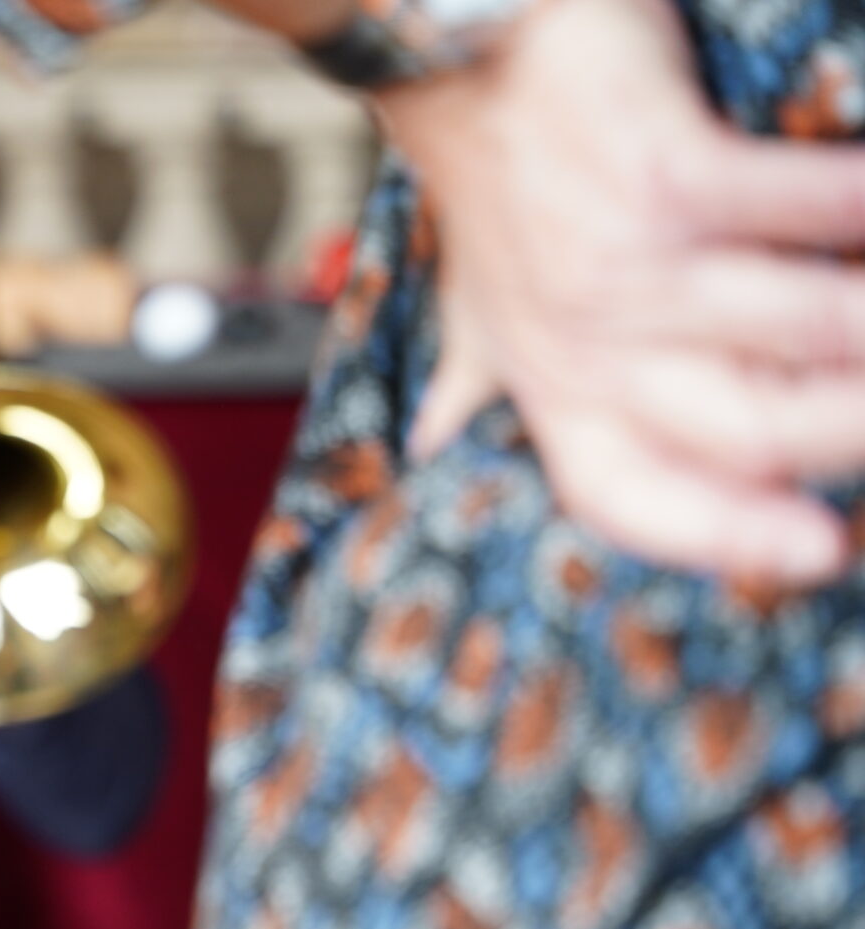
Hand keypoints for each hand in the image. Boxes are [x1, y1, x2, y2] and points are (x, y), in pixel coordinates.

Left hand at [382, 0, 864, 582]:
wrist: (457, 45)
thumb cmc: (488, 171)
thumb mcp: (468, 291)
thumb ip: (474, 372)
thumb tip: (431, 442)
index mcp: (548, 386)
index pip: (633, 498)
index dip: (728, 537)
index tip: (820, 553)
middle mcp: (584, 344)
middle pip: (753, 432)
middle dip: (858, 431)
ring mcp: (624, 265)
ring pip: (803, 328)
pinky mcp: (664, 176)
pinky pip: (807, 209)